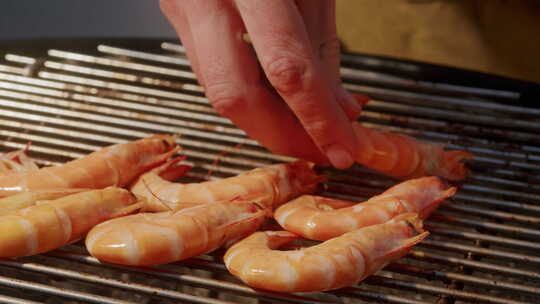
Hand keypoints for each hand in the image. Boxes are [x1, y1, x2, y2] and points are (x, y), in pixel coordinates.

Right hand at [160, 0, 361, 167]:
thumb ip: (322, 48)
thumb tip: (339, 110)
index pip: (286, 67)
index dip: (317, 118)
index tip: (343, 149)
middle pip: (234, 96)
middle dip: (282, 136)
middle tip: (321, 150)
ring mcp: (180, 6)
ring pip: (218, 91)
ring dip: (267, 121)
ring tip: (306, 128)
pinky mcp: (176, 15)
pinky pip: (211, 72)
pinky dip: (249, 97)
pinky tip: (276, 101)